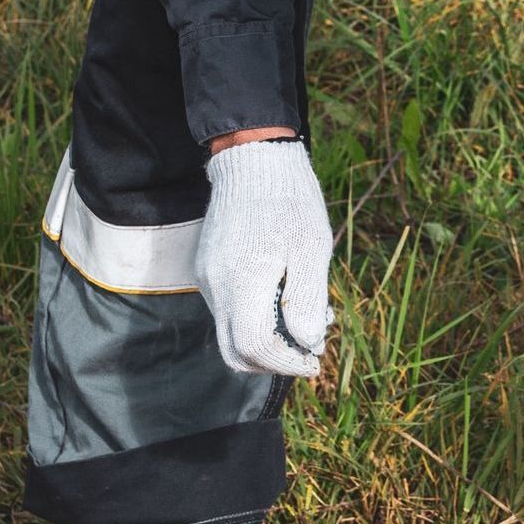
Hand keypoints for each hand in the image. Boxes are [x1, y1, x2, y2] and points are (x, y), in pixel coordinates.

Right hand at [195, 139, 333, 375]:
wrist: (254, 160)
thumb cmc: (290, 201)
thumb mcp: (312, 248)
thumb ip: (307, 299)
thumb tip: (308, 343)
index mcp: (242, 281)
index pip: (255, 346)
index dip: (287, 362)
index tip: (315, 359)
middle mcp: (216, 286)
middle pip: (236, 351)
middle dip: (275, 360)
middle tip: (310, 349)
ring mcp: (208, 279)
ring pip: (233, 332)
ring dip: (270, 338)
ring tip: (309, 315)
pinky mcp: (207, 270)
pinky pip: (230, 310)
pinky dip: (257, 317)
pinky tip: (287, 296)